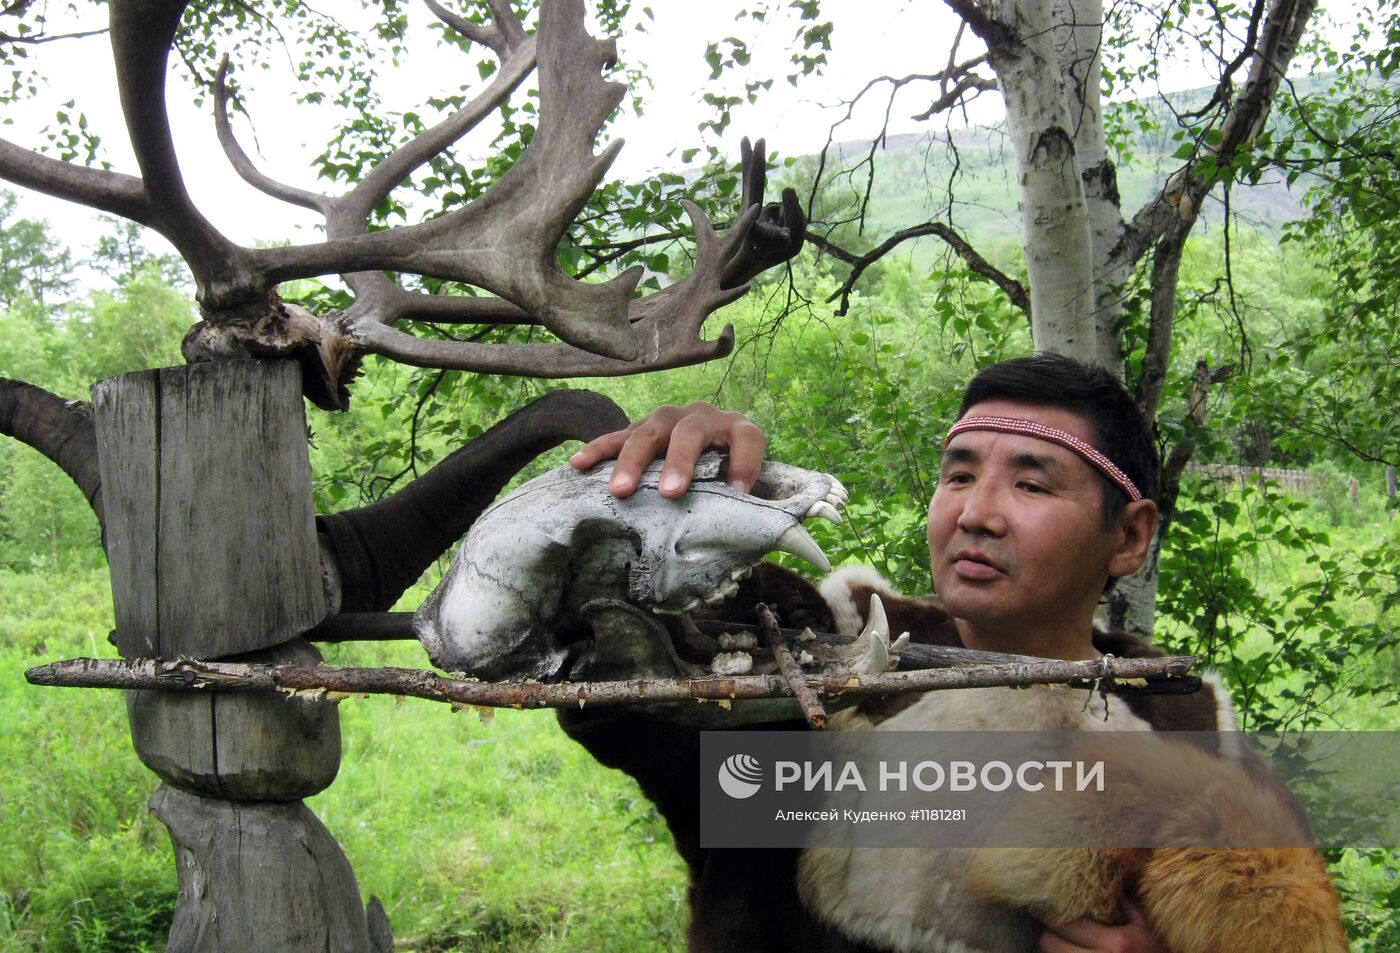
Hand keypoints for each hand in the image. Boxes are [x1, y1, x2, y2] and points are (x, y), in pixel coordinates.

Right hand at [568, 401, 766, 498]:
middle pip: (690, 432)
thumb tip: (745, 540)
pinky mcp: (641, 427)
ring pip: (650, 432)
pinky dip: (598, 449)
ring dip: (634, 460)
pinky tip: (578, 463)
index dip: (745, 462)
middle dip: (679, 461)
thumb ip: (745, 504)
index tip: (740, 490)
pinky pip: (617, 435)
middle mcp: (703, 417)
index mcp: (736, 428)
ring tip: (620, 489)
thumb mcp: (741, 482)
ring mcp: (669, 418)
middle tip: (670, 492)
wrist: (707, 440)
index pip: (747, 438)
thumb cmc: (727, 472)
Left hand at [1039, 901, 1163, 952]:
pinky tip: (1070, 948)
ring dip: (1054, 947)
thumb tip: (1098, 881)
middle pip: (1049, 944)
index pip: (1064, 923)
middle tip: (1053, 924)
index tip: (1036, 902)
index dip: (1046, 913)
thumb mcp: (1145, 929)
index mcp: (1116, 944)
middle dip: (1049, 932)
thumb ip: (1123, 904)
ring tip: (1062, 939)